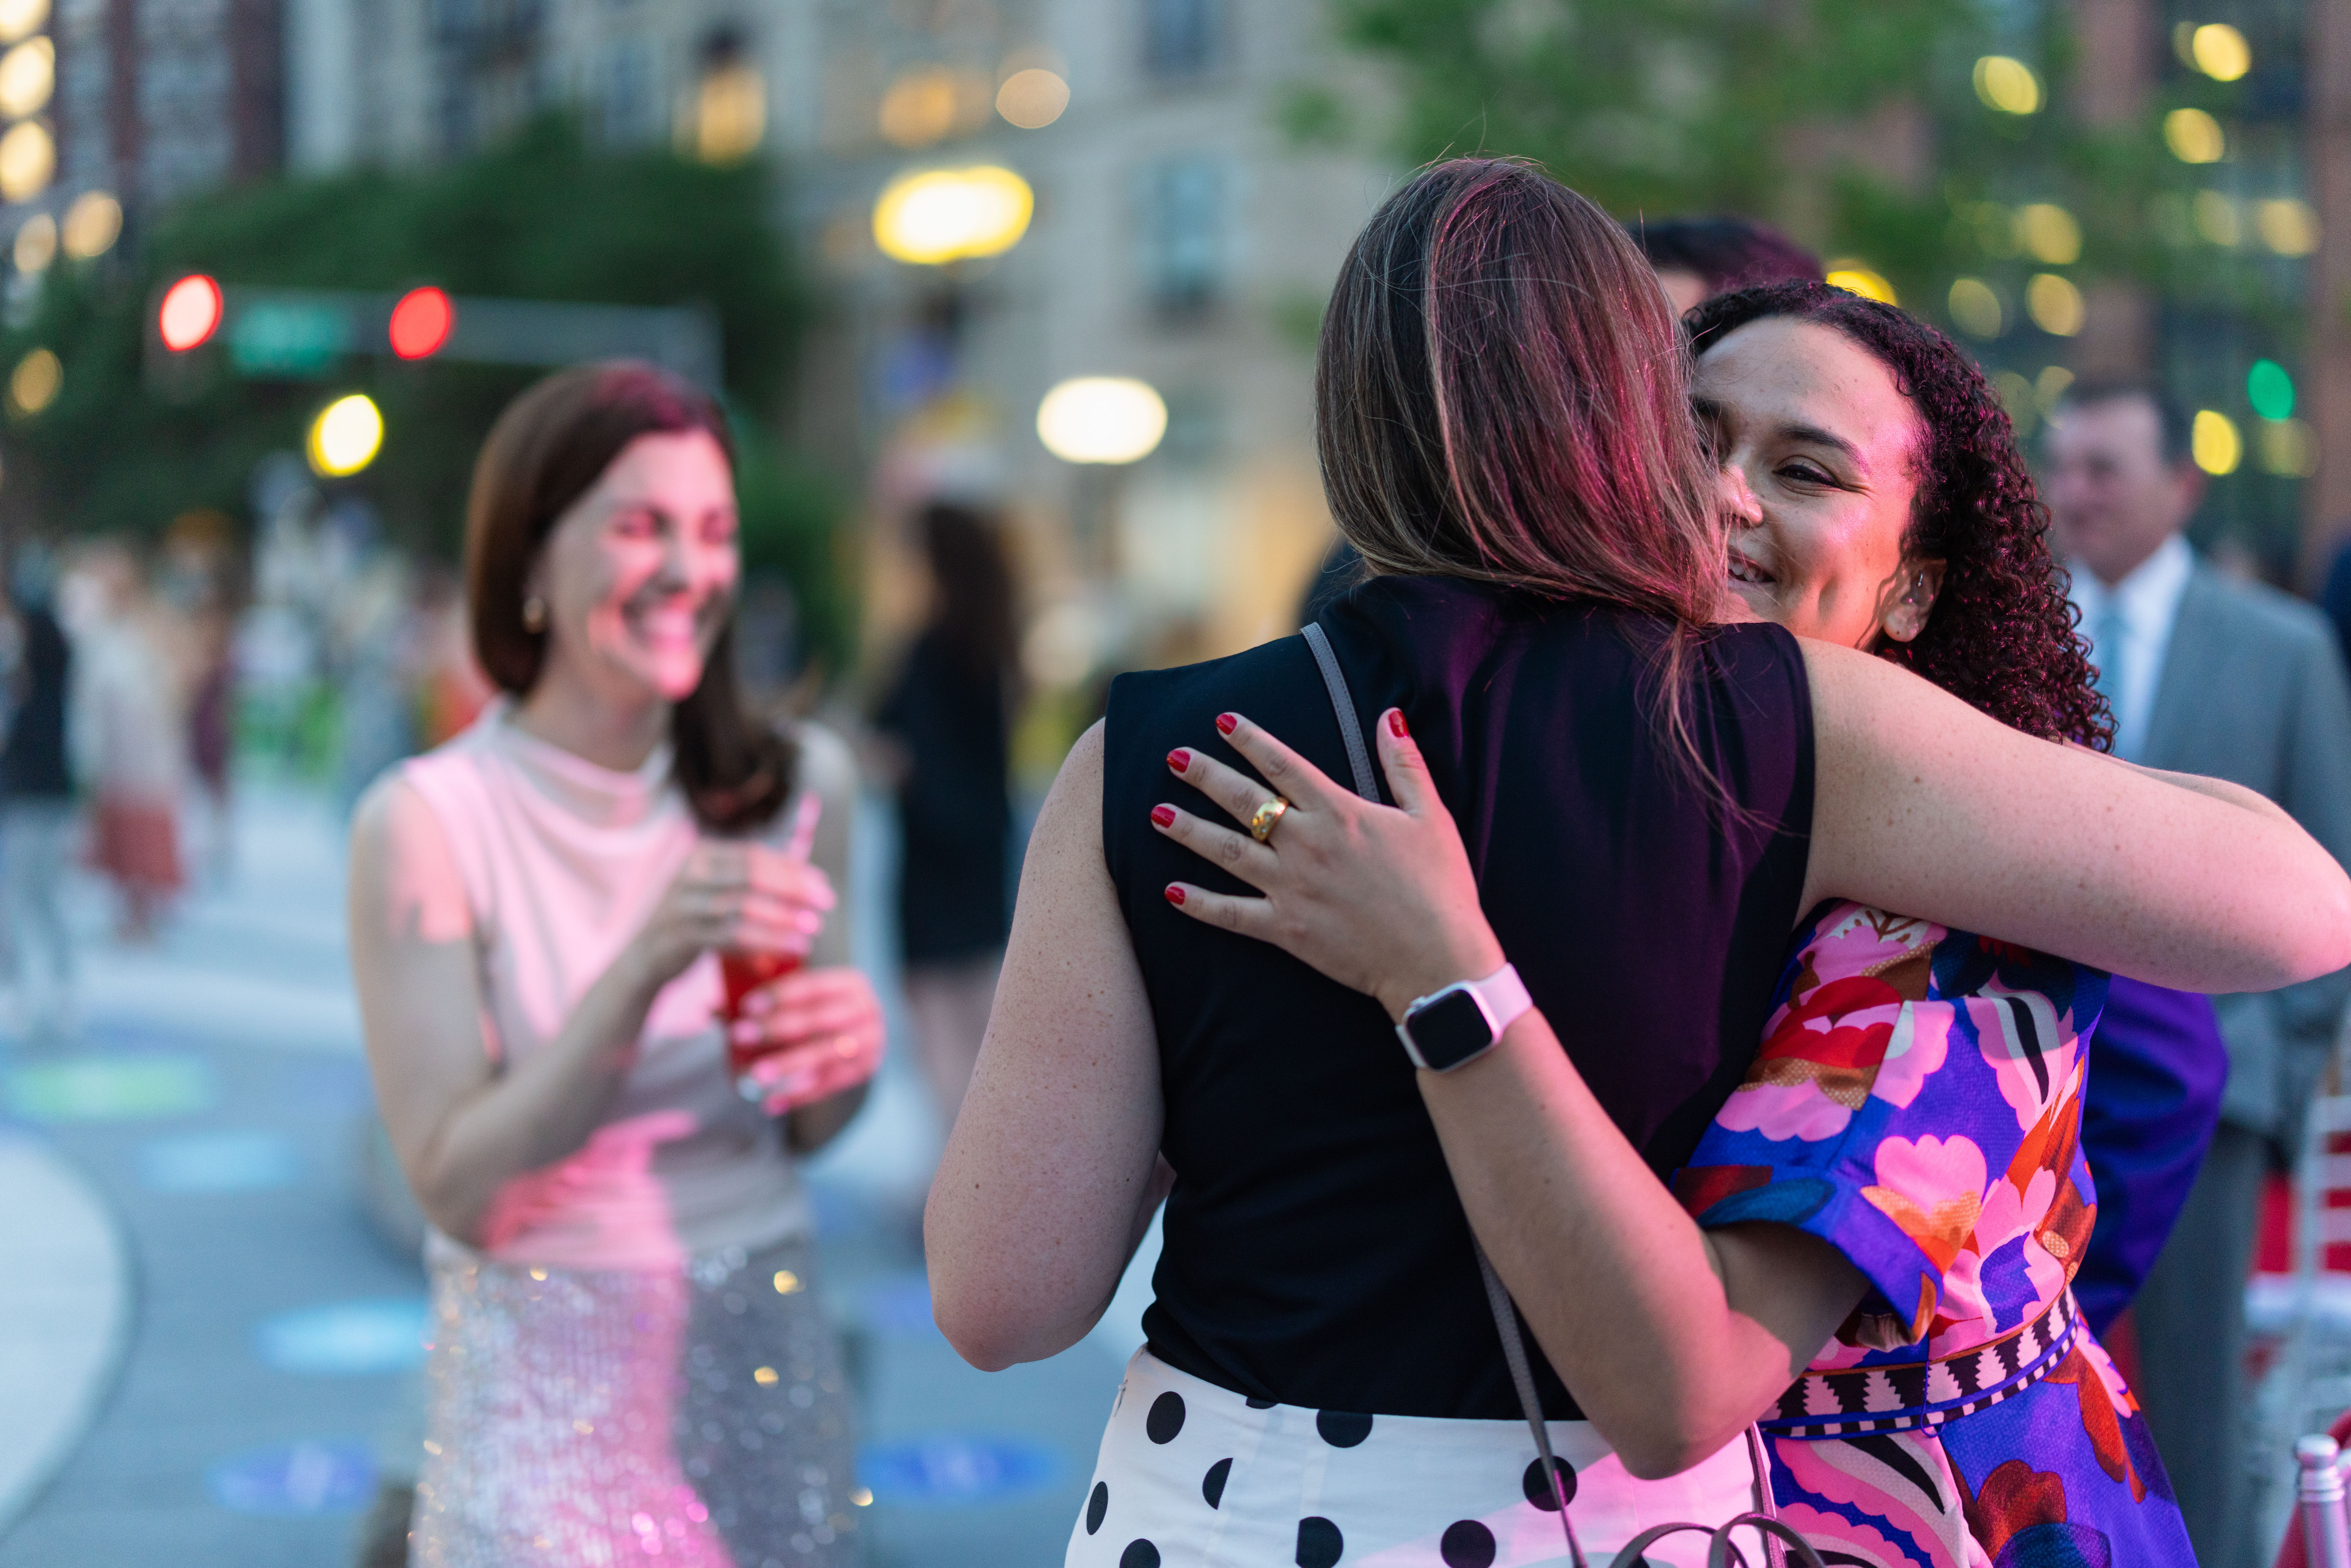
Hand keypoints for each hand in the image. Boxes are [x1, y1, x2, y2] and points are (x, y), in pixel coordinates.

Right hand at [625, 841, 834, 997]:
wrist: (643, 956)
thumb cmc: (693, 921)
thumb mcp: (716, 891)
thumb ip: (750, 879)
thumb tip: (805, 871)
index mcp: (700, 854)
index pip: (755, 855)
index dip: (792, 868)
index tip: (822, 884)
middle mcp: (688, 873)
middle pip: (753, 876)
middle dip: (794, 889)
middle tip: (825, 904)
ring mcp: (682, 904)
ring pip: (744, 907)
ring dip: (784, 919)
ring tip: (813, 929)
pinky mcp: (681, 935)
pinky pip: (732, 937)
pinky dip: (766, 942)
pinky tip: (791, 948)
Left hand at [732, 965, 885, 1113]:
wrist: (858, 1028)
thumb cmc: (817, 1006)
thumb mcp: (806, 988)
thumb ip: (777, 984)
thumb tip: (734, 993)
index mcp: (852, 984)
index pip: (815, 987)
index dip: (780, 995)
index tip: (747, 1005)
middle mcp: (868, 1011)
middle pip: (820, 1020)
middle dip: (778, 1028)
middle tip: (740, 1035)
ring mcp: (871, 1044)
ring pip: (825, 1056)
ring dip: (788, 1066)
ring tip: (755, 1074)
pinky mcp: (864, 1072)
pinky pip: (828, 1087)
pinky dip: (798, 1096)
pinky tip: (770, 1102)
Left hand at [1153, 708, 1504, 1021]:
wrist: (1436, 959)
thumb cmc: (1440, 888)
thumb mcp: (1430, 817)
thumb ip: (1405, 764)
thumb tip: (1388, 715)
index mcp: (1340, 814)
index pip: (1284, 766)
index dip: (1251, 740)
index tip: (1222, 720)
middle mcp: (1307, 845)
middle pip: (1244, 802)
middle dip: (1205, 776)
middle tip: (1172, 756)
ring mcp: (1292, 888)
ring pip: (1227, 852)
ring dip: (1188, 831)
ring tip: (1155, 812)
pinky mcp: (1286, 930)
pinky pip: (1232, 914)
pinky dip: (1199, 904)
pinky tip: (1170, 891)